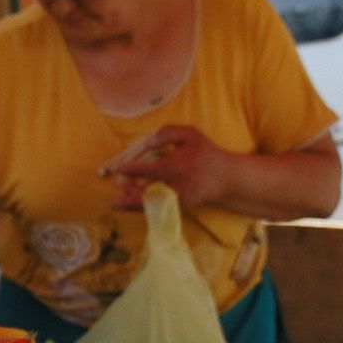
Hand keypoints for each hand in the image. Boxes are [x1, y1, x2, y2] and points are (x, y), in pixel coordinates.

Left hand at [110, 124, 235, 210]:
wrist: (225, 178)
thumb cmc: (205, 153)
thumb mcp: (191, 135)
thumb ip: (169, 133)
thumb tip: (148, 143)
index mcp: (181, 167)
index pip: (154, 170)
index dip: (134, 170)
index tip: (119, 168)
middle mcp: (179, 187)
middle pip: (150, 195)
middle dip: (130, 193)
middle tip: (118, 184)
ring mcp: (179, 201)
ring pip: (151, 207)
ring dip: (132, 203)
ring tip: (118, 200)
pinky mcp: (178, 208)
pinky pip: (155, 210)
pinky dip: (140, 207)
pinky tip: (126, 203)